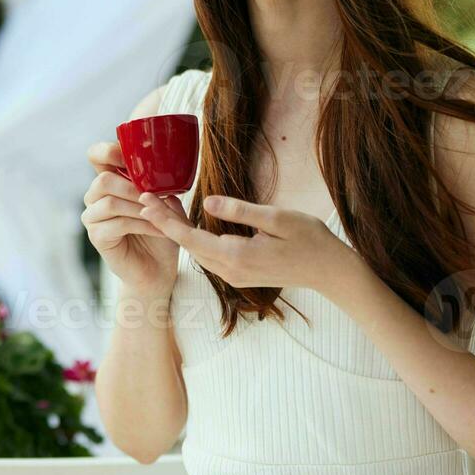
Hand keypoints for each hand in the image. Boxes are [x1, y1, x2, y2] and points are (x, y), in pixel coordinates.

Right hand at [82, 141, 181, 296]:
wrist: (159, 270)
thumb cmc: (162, 233)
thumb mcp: (166, 205)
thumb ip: (160, 187)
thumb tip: (161, 173)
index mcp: (111, 181)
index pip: (97, 155)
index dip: (109, 150)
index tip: (130, 156)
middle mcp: (96, 197)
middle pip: (103, 179)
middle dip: (133, 186)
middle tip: (156, 196)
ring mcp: (93, 217)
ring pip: (109, 202)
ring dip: (140, 207)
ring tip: (161, 215)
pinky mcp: (97, 237)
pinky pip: (117, 224)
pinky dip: (143, 224)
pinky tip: (160, 229)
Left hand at [137, 192, 363, 300]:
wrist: (331, 272)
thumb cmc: (310, 240)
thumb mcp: (277, 219)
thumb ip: (240, 211)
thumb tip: (207, 202)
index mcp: (237, 256)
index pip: (189, 238)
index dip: (164, 220)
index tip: (144, 201)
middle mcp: (231, 271)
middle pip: (188, 246)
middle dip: (164, 223)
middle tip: (143, 198)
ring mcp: (235, 276)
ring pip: (197, 252)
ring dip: (178, 231)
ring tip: (159, 207)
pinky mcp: (241, 275)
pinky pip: (210, 256)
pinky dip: (194, 239)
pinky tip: (188, 224)